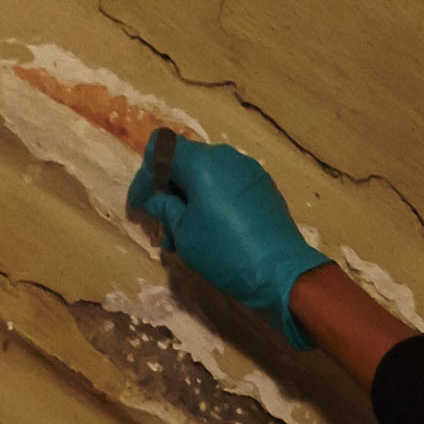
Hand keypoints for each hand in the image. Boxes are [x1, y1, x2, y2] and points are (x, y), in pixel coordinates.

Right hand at [131, 128, 324, 344]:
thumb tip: (155, 201)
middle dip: (168, 191)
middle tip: (162, 225)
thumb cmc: (227, 253)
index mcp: (202, 163)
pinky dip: (213, 201)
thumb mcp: (186, 236)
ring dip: (191, 199)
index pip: (160, 149)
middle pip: (184, 162)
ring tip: (187, 234)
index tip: (140, 207)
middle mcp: (225, 157)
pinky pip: (228, 184)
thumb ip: (166, 210)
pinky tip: (213, 229)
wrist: (283, 274)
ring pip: (207, 175)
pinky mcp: (263, 187)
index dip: (145, 176)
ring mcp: (248, 171)